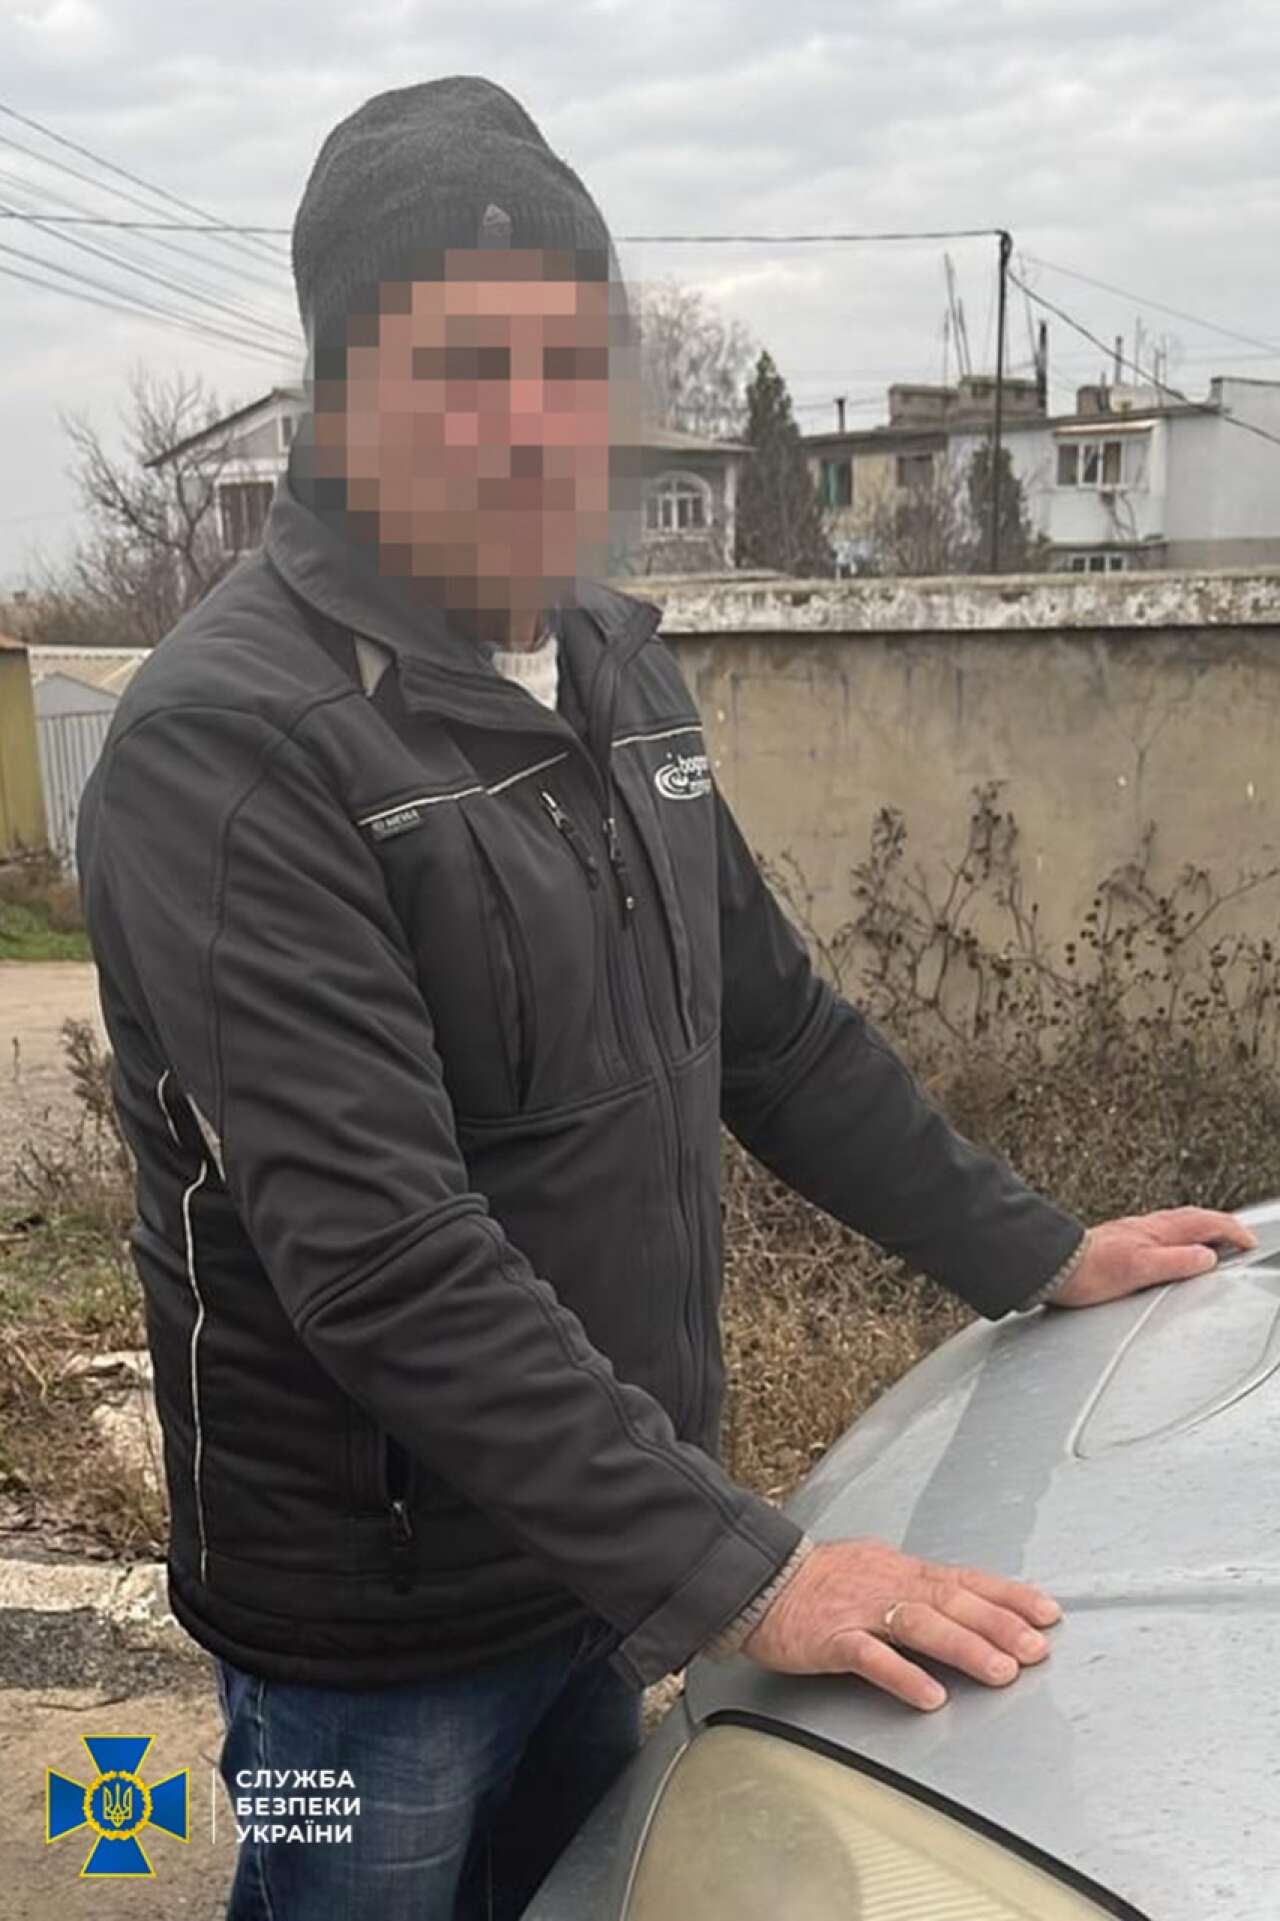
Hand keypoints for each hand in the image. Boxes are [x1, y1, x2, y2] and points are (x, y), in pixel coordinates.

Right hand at [742, 1538, 1060, 1710]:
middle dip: (999, 1623)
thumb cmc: (819, 1581)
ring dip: (964, 1647)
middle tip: (1037, 1648)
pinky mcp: (831, 1637)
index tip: (1047, 1611)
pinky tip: (928, 1694)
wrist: (758, 1580)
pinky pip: (870, 1656)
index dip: (1008, 1595)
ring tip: (1000, 1671)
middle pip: (952, 1600)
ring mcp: (860, 1610)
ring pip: (920, 1624)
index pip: (966, 1579)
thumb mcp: (876, 1571)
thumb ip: (918, 1589)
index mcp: (902, 1570)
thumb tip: (966, 1603)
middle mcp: (889, 1584)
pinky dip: (902, 1674)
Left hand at [1052, 1209, 1257, 1308]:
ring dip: (1200, 1229)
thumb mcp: (1140, 1270)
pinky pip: (1163, 1233)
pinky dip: (1180, 1237)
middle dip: (1220, 1225)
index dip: (1230, 1231)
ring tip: (1214, 1240)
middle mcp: (1147, 1227)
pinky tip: (1174, 1247)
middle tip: (1238, 1236)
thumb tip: (1207, 1257)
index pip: (1203, 1223)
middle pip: (1193, 1218)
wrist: (1054, 1267)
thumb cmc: (1090, 1271)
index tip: (1247, 1241)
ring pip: (1177, 1224)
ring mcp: (1134, 1233)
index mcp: (1156, 1231)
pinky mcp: (1123, 1242)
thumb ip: (1176, 1262)